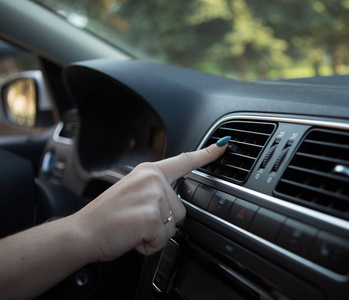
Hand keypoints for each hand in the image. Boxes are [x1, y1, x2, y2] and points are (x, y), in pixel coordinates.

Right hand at [71, 142, 227, 261]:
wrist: (83, 232)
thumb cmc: (105, 217)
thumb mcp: (132, 193)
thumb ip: (154, 191)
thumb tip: (172, 202)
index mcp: (148, 172)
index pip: (183, 161)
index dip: (206, 154)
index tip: (223, 145)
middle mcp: (152, 180)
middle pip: (180, 209)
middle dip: (162, 222)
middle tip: (136, 221)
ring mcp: (153, 197)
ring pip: (173, 225)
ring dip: (155, 234)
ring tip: (133, 228)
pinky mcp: (151, 217)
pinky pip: (163, 239)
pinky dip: (149, 245)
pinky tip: (133, 236)